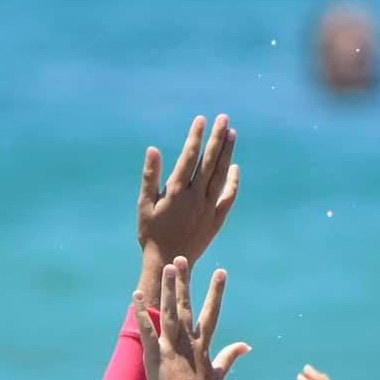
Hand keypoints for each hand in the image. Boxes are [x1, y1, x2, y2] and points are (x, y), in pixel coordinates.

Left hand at [135, 257, 239, 379]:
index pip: (212, 312)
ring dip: (169, 289)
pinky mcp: (157, 355)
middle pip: (186, 305)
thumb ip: (230, 356)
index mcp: (203, 345)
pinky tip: (137, 296)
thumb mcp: (218, 374)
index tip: (221, 272)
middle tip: (181, 259)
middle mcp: (189, 342)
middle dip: (185, 282)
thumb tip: (246, 345)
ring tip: (167, 268)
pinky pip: (148, 330)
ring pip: (170, 312)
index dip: (216, 292)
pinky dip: (142, 313)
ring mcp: (172, 347)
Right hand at [138, 115, 238, 265]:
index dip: (196, 137)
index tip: (202, 119)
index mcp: (176, 192)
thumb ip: (150, 176)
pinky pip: (228, 197)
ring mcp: (208, 208)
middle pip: (209, 161)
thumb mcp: (144, 204)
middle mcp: (195, 197)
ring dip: (227, 153)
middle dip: (217, 138)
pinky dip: (233, 181)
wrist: (169, 261)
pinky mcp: (216, 220)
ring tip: (232, 134)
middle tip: (224, 118)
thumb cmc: (151, 233)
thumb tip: (153, 149)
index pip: (189, 157)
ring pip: (221, 175)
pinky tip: (235, 167)